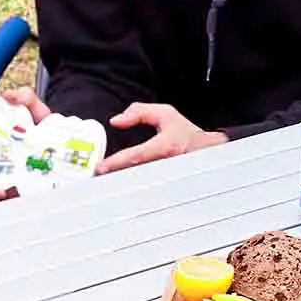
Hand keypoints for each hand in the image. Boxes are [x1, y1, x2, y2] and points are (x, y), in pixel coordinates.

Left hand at [97, 103, 227, 173]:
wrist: (206, 149)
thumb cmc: (185, 132)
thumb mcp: (164, 114)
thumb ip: (139, 112)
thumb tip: (116, 121)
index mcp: (165, 147)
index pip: (136, 156)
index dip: (117, 162)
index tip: (100, 167)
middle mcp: (165, 165)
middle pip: (133, 175)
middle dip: (114, 177)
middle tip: (93, 177)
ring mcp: (164, 178)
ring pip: (137, 184)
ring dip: (119, 184)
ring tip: (100, 182)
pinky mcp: (162, 185)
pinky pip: (142, 187)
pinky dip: (128, 186)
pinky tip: (115, 185)